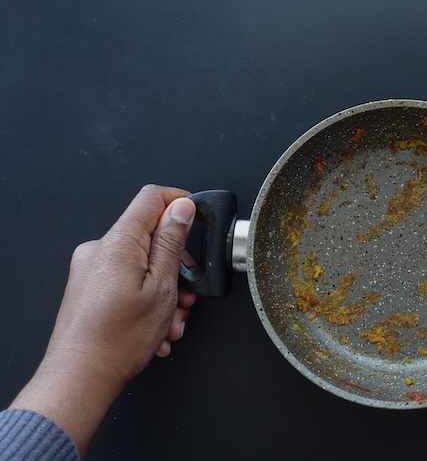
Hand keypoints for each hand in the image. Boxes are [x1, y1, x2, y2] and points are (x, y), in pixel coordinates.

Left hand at [10, 185, 196, 456]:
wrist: (79, 379)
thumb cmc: (117, 340)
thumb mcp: (162, 287)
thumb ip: (172, 242)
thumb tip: (181, 208)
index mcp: (119, 242)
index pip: (152, 197)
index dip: (179, 202)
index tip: (197, 218)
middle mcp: (99, 250)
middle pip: (150, 238)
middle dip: (176, 267)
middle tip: (187, 296)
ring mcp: (90, 270)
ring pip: (141, 265)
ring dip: (164, 292)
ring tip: (170, 323)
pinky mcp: (87, 289)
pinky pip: (125, 282)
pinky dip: (145, 301)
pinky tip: (155, 329)